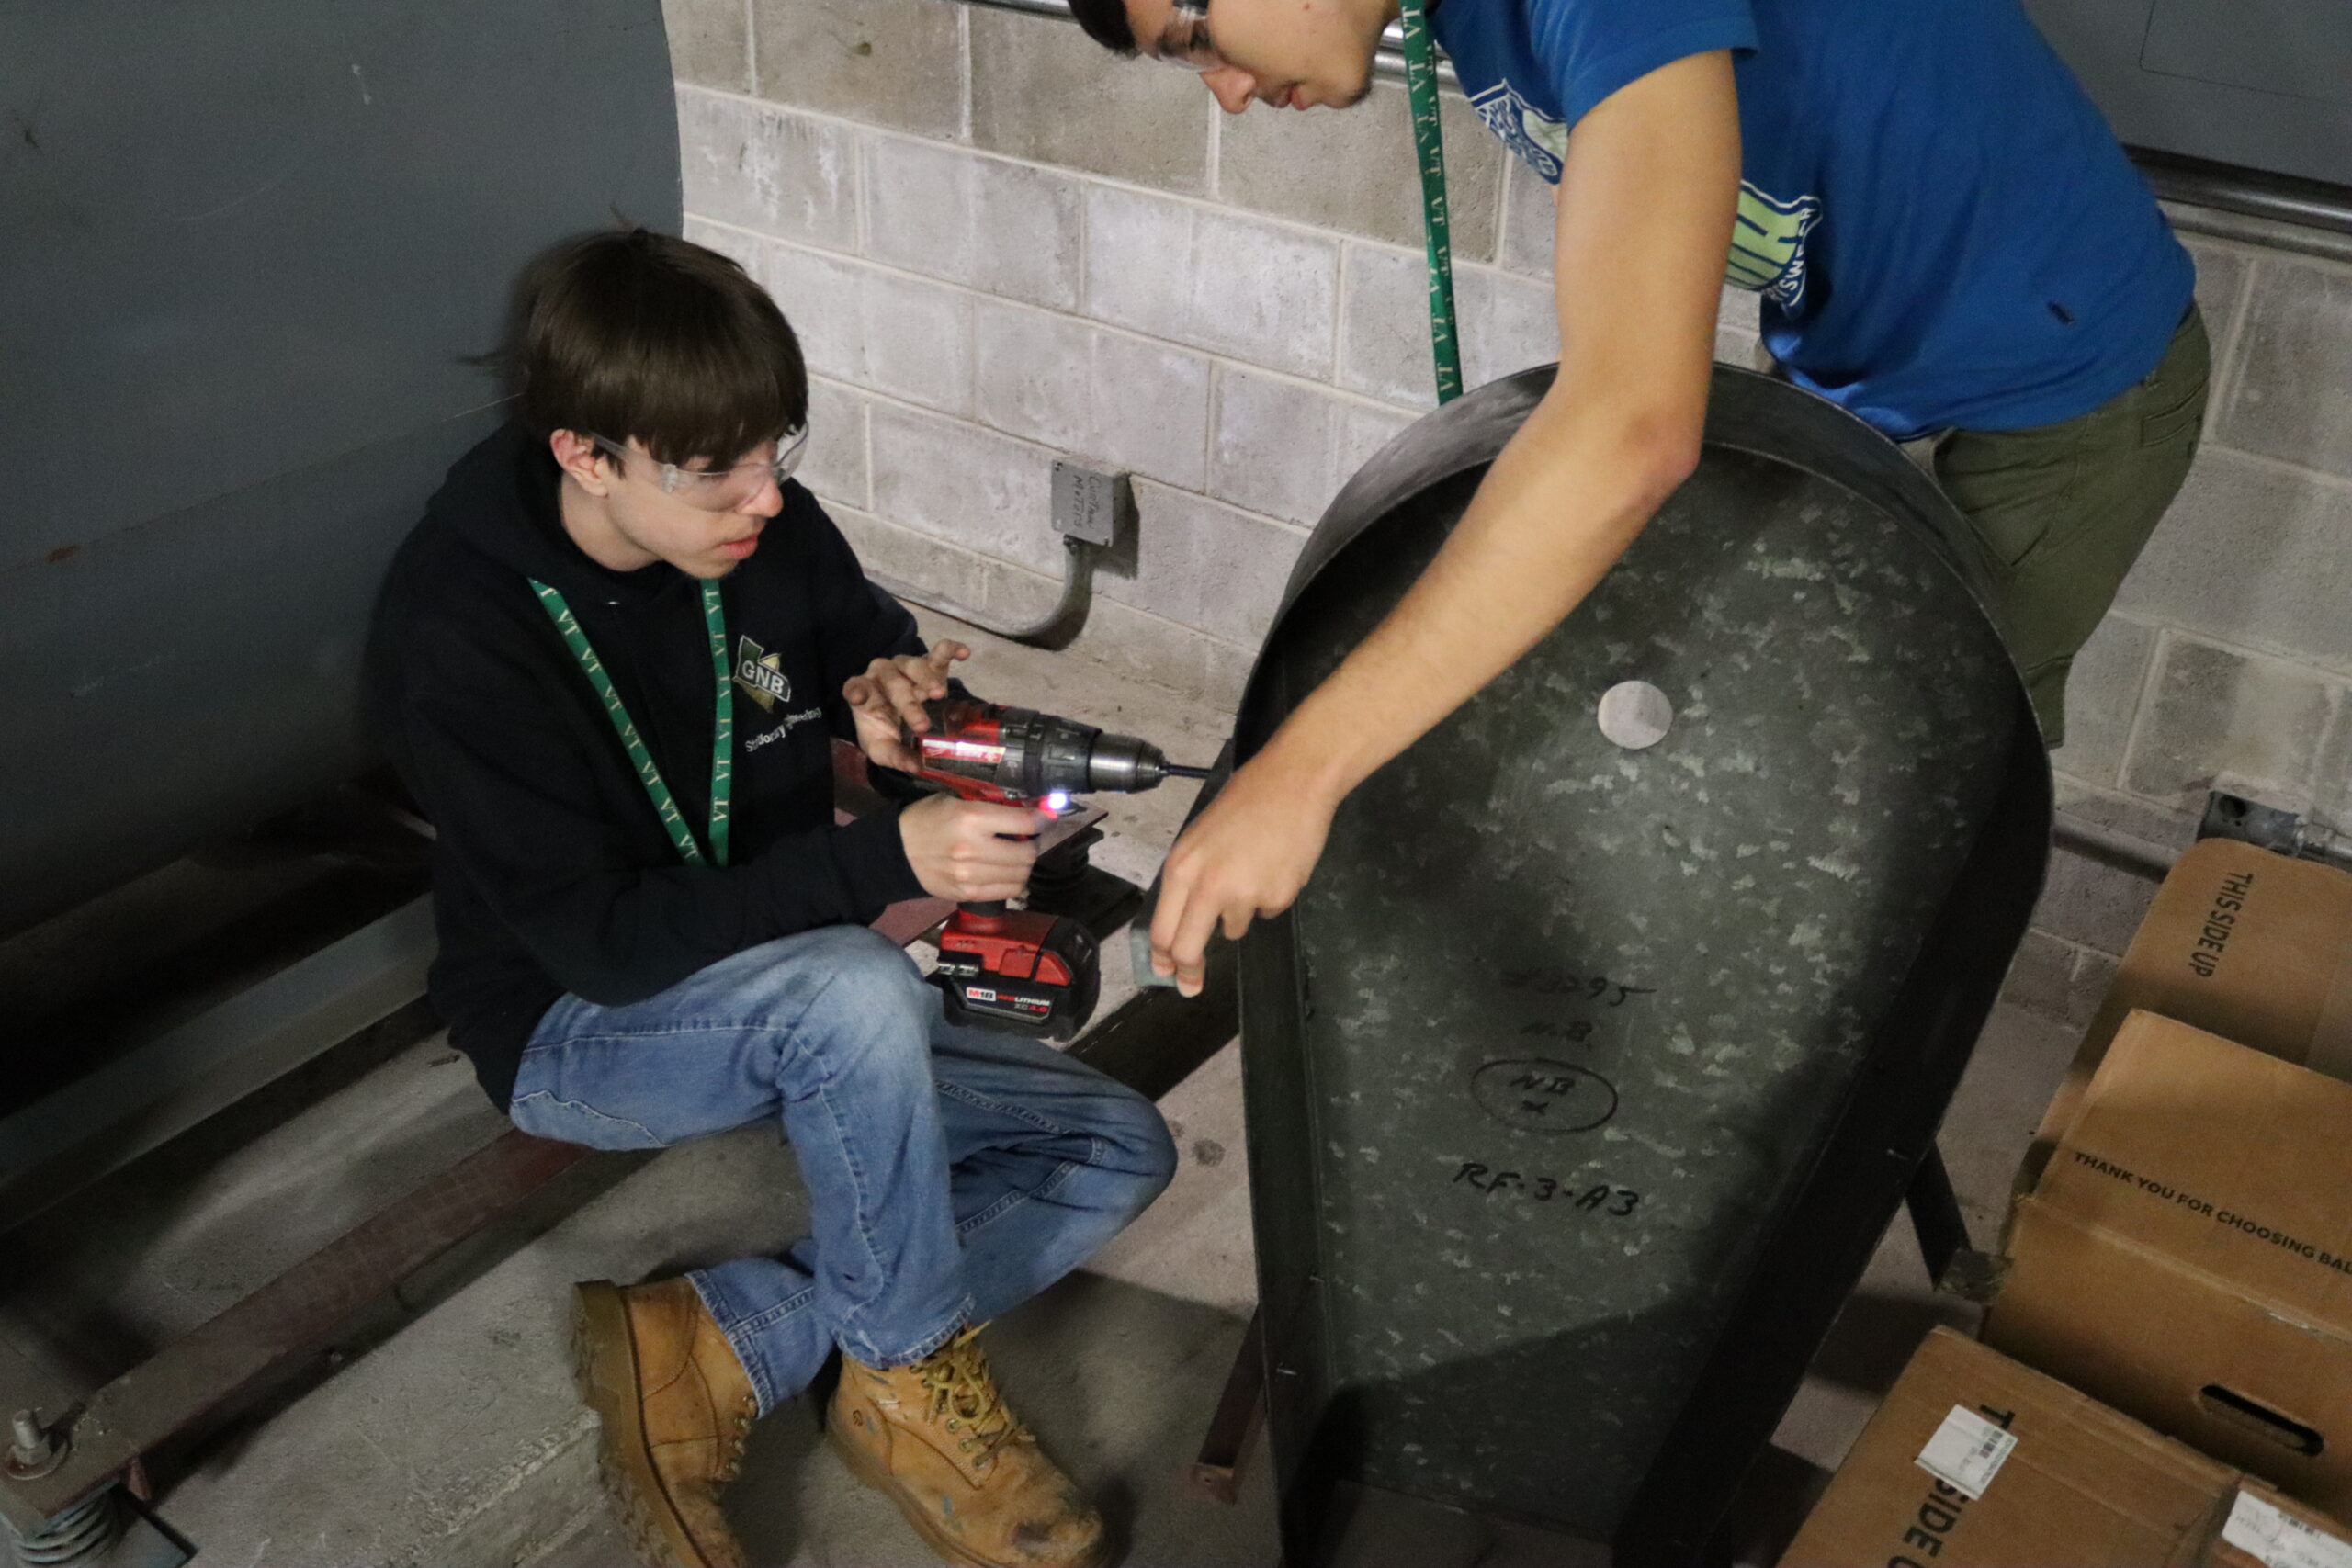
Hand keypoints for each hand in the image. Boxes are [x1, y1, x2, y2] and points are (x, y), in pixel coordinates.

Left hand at [845, 641, 970, 771]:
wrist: (903, 721)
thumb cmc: (886, 732)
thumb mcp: (884, 749)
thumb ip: (895, 757)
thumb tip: (916, 766)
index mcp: (864, 694)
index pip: (855, 688)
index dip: (856, 691)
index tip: (859, 698)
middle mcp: (881, 675)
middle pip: (893, 683)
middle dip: (909, 705)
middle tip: (923, 725)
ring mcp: (905, 666)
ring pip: (913, 665)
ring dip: (926, 679)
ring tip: (939, 695)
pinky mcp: (928, 663)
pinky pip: (939, 652)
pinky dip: (950, 650)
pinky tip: (963, 653)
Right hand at [899, 792, 1051, 902]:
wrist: (896, 851)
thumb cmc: (927, 819)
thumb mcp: (956, 801)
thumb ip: (990, 806)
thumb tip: (1028, 809)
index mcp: (971, 818)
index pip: (1025, 823)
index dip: (1044, 819)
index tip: (1048, 817)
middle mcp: (974, 848)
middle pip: (1027, 853)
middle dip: (1035, 844)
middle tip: (1029, 838)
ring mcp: (970, 875)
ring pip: (1021, 875)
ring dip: (1025, 865)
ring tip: (1016, 855)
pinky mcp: (967, 894)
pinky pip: (1006, 891)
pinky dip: (1014, 882)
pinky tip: (1007, 872)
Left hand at [1148, 757, 1335, 995]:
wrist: (1293, 782)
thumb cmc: (1244, 802)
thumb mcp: (1199, 838)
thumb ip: (1189, 878)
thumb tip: (1184, 919)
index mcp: (1182, 868)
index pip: (1162, 928)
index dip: (1162, 956)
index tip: (1165, 972)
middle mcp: (1207, 887)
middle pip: (1188, 947)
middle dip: (1189, 971)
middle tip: (1191, 986)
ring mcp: (1244, 896)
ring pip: (1234, 927)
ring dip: (1240, 912)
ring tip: (1253, 868)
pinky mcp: (1278, 898)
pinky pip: (1268, 911)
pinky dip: (1270, 896)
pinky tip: (1276, 864)